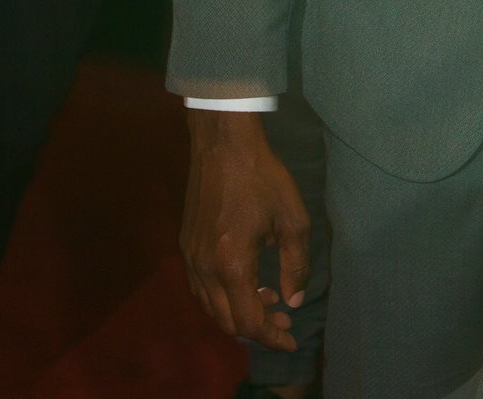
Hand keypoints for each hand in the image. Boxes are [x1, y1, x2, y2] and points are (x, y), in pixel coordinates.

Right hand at [181, 109, 309, 351]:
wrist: (222, 144)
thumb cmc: (262, 177)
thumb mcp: (293, 220)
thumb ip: (296, 266)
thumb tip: (293, 299)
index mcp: (232, 265)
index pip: (249, 322)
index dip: (272, 337)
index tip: (291, 338)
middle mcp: (205, 268)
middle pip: (226, 321)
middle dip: (257, 329)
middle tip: (283, 319)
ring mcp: (191, 257)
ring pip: (210, 307)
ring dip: (238, 313)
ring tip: (267, 297)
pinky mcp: (186, 244)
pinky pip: (201, 287)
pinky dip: (222, 297)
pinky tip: (244, 281)